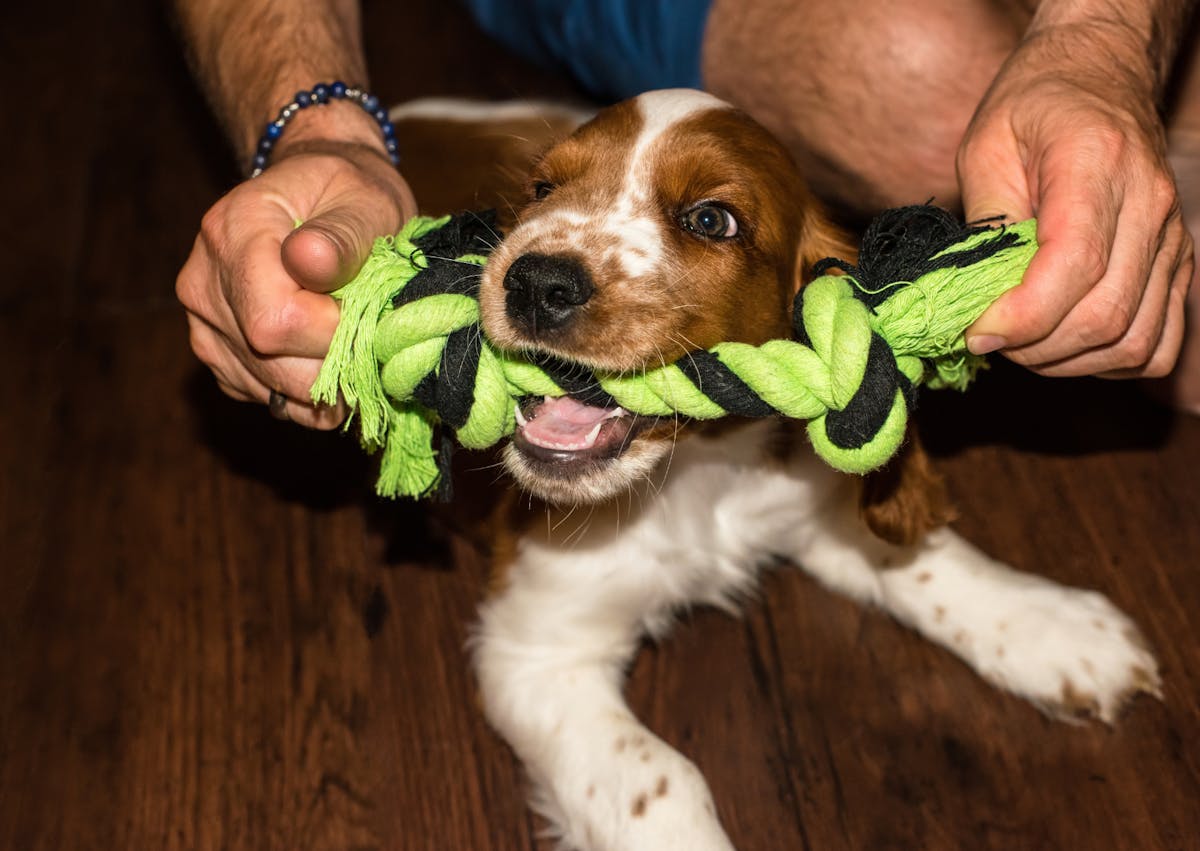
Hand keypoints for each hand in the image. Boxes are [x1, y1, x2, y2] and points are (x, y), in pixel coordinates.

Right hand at [177, 139, 416, 426]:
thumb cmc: (350, 192)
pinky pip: (264, 395)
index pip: (277, 321)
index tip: (371, 314)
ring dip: (327, 382)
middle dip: (336, 364)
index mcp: (234, 229)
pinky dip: (307, 390)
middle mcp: (203, 279)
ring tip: (356, 343)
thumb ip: (342, 235)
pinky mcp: (216, 351)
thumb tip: (310, 261)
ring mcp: (203, 321)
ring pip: (270, 388)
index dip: (335, 334)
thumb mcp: (364, 200)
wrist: (319, 190)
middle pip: (270, 363)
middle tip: (373, 336)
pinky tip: (330, 356)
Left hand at [958, 22, 1192, 377]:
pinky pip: (1157, 344)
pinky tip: (1064, 345)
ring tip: (1020, 343)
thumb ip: (984, 223)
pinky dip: (1108, 363)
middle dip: (1035, 348)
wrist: (1098, 76)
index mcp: (1096, 164)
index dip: (1022, 317)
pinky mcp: (1177, 264)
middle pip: (1105, 316)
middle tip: (988, 337)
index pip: (1074, 266)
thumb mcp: (984, 146)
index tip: (975, 331)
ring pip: (1134, 342)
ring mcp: (1172, 238)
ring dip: (1067, 363)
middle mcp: (1149, 204)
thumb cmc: (1033, 107)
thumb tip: (975, 301)